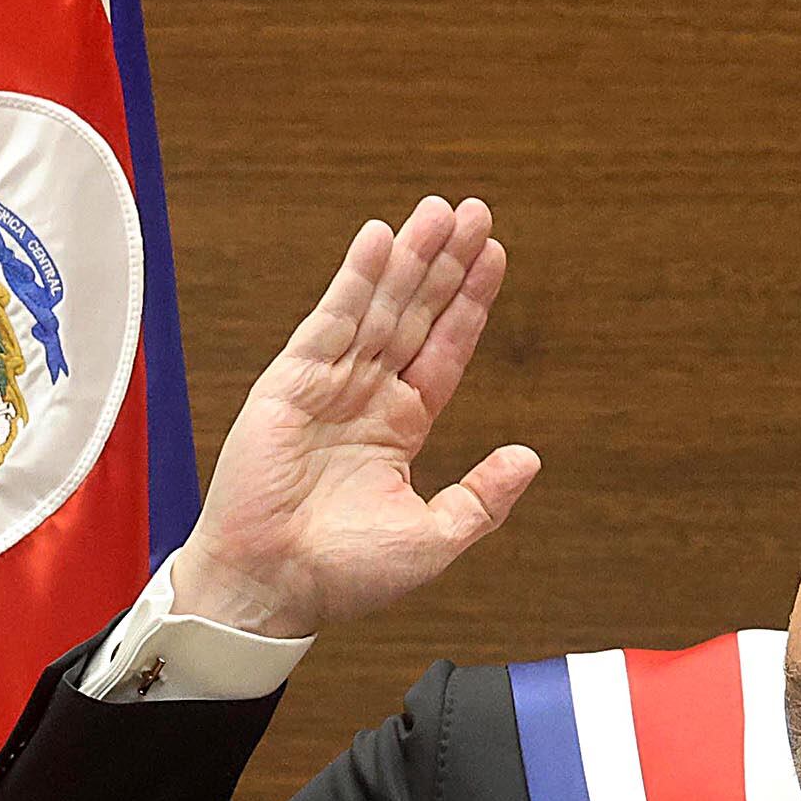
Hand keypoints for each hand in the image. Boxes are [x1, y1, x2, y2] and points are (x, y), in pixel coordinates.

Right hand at [167, 196, 540, 637]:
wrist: (271, 589)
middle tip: (475, 211)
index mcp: (400, 427)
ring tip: (439, 212)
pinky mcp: (291, 383)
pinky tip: (379, 240)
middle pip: (415, 313)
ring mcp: (329, 385)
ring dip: (409, 258)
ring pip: (378, 307)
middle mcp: (366, 397)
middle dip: (445, 263)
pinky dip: (354, 280)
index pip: (444, 349)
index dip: (469, 302)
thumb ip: (483, 498)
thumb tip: (529, 457)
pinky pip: (329, 321)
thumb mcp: (434, 538)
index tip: (494, 256)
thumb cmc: (342, 574)